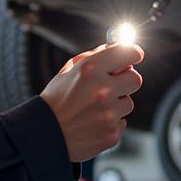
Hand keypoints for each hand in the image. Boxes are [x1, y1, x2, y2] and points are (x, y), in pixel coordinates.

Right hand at [40, 42, 143, 162]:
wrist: (45, 133)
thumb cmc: (56, 99)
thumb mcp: (69, 70)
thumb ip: (94, 56)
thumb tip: (116, 46)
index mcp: (90, 69)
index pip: (128, 53)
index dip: (133, 53)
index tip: (134, 56)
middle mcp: (102, 90)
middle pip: (136, 78)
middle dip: (126, 79)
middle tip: (114, 83)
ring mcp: (108, 114)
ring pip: (128, 102)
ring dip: (116, 103)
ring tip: (95, 107)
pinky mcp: (112, 133)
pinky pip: (122, 121)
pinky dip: (111, 121)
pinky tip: (94, 121)